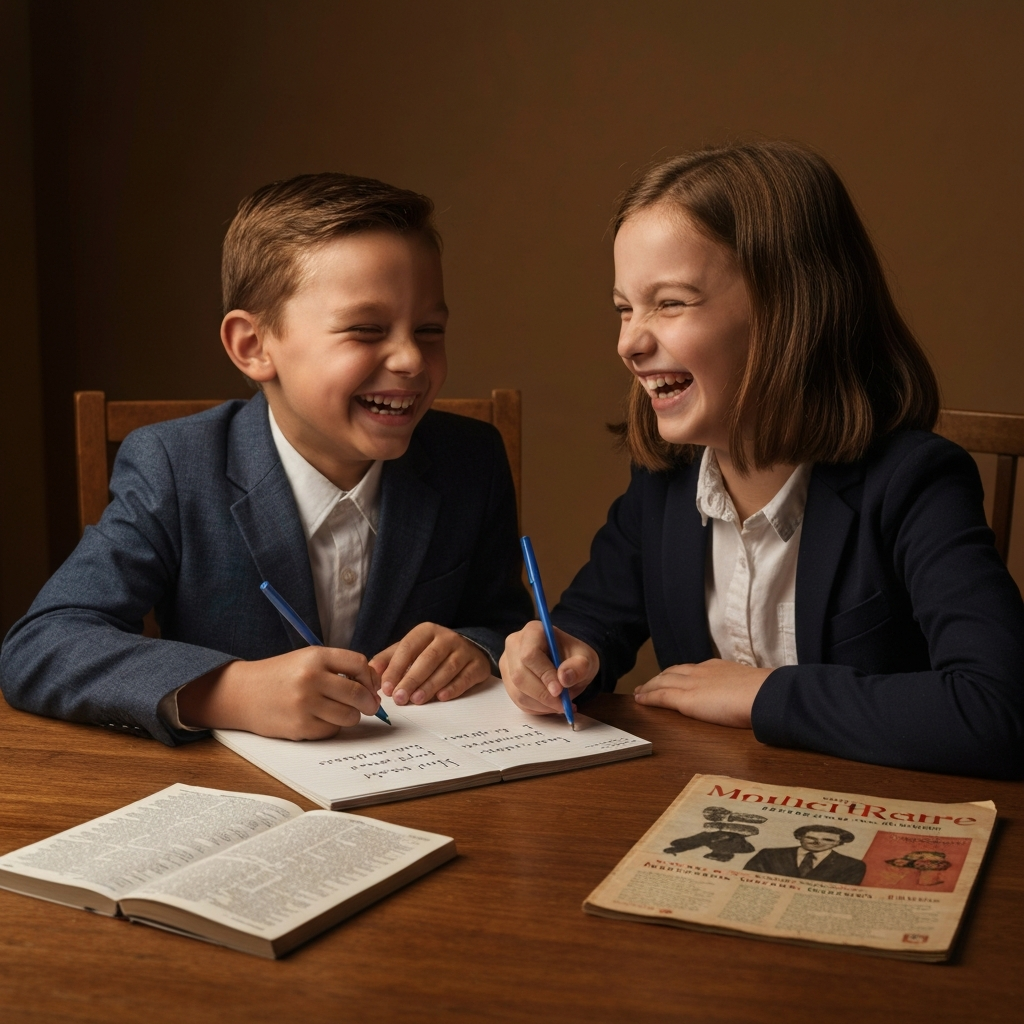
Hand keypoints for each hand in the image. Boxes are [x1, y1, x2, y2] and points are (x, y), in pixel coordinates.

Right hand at [176, 647, 380, 739]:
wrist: (243, 693)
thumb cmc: (281, 675)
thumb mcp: (307, 659)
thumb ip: (339, 667)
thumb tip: (374, 686)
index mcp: (315, 657)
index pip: (359, 664)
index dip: (370, 677)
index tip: (370, 685)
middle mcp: (311, 679)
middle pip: (358, 693)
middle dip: (369, 702)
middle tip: (369, 705)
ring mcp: (305, 704)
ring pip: (349, 716)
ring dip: (351, 716)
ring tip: (340, 710)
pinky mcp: (300, 727)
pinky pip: (332, 730)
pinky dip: (332, 726)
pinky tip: (320, 718)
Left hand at [370, 623, 490, 704]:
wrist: (468, 649)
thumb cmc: (431, 652)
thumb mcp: (410, 650)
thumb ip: (389, 659)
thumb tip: (370, 671)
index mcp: (426, 631)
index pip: (408, 647)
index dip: (396, 667)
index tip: (385, 687)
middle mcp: (447, 637)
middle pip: (428, 658)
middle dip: (412, 679)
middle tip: (399, 698)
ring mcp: (464, 650)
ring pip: (447, 668)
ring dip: (430, 685)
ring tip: (416, 700)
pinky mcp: (478, 664)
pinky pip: (465, 677)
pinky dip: (454, 687)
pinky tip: (441, 697)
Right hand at [499, 620, 597, 714]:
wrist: (568, 662)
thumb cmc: (575, 657)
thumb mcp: (586, 659)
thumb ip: (579, 667)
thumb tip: (564, 678)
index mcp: (533, 631)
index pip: (530, 655)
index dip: (544, 675)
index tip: (560, 690)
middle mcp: (514, 644)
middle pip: (520, 675)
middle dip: (543, 695)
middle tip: (563, 704)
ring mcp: (508, 663)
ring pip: (517, 691)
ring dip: (541, 704)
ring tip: (561, 705)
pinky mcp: (507, 680)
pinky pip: (517, 700)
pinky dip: (536, 708)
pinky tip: (551, 705)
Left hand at [632, 659, 770, 727]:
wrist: (764, 694)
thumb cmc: (765, 694)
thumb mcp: (751, 686)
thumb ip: (742, 690)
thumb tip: (750, 696)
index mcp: (717, 667)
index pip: (690, 669)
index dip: (676, 674)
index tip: (669, 677)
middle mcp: (701, 671)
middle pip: (672, 672)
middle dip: (658, 678)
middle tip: (646, 684)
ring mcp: (692, 684)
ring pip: (662, 682)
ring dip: (648, 687)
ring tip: (639, 692)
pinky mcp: (686, 699)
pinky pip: (660, 696)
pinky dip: (648, 697)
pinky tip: (640, 700)